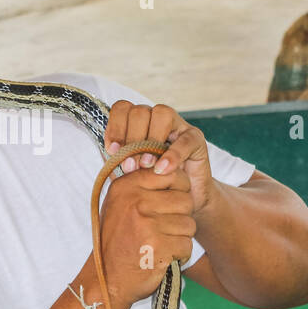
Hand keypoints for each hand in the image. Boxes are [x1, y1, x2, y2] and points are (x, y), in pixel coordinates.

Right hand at [95, 163, 195, 308]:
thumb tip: (168, 161)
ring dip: (180, 238)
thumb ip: (141, 183)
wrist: (107, 279)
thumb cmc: (117, 240)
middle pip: (185, 199)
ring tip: (160, 244)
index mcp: (126, 186)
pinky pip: (187, 245)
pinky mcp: (158, 247)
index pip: (171, 173)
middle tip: (164, 229)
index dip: (179, 189)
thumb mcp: (120, 204)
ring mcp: (146, 224)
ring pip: (189, 224)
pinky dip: (179, 255)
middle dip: (181, 217)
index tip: (170, 203)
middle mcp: (135, 201)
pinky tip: (162, 257)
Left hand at [104, 100, 217, 216]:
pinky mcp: (195, 139)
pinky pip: (185, 139)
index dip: (115, 128)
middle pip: (140, 111)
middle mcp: (156, 118)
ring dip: (150, 140)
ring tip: (146, 165)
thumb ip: (120, 159)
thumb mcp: (130, 171)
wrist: (183, 200)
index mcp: (137, 122)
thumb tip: (112, 152)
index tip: (112, 150)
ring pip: (162, 114)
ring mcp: (177, 125)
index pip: (122, 109)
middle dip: (131, 139)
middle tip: (129, 166)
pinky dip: (172, 155)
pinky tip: (162, 170)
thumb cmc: (153, 183)